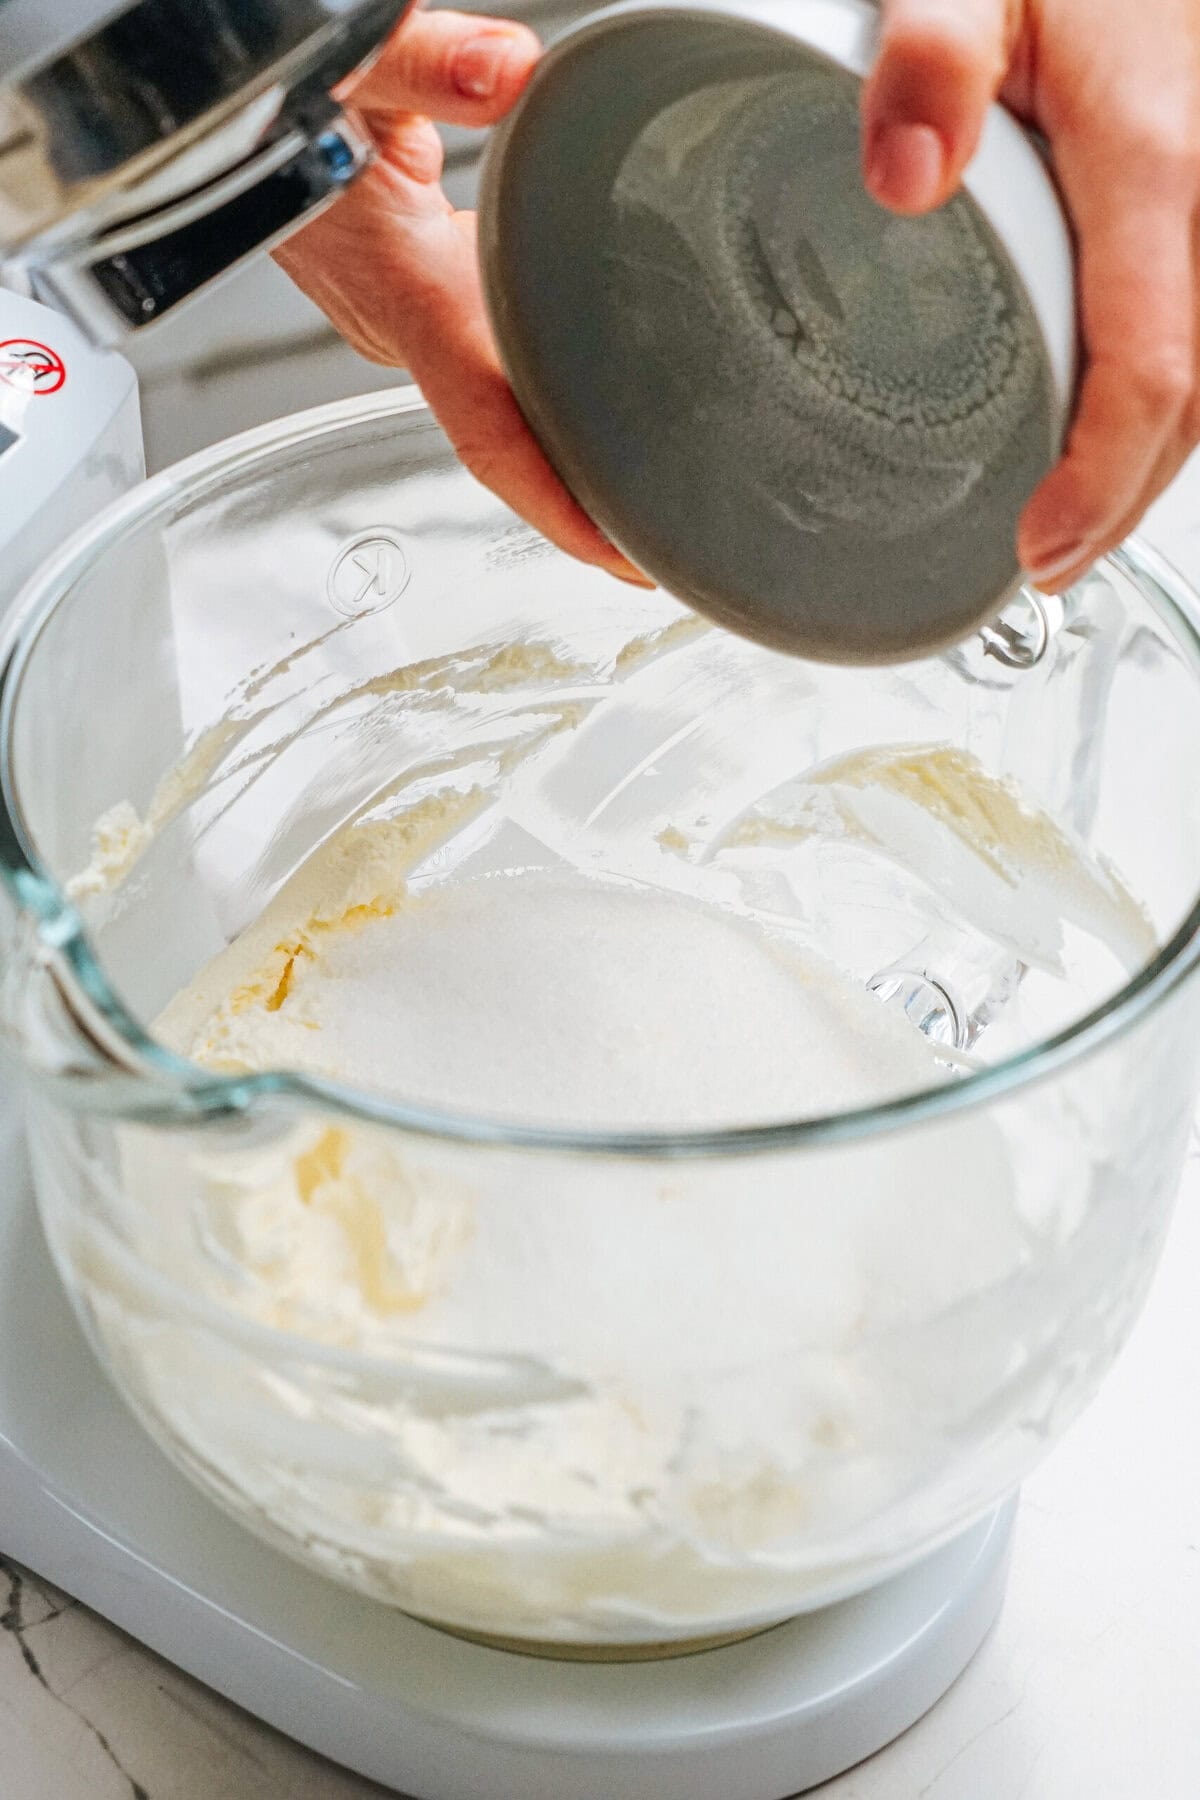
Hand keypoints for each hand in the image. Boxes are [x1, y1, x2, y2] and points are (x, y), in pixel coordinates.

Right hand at [275, 6, 651, 586]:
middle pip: (504, 444)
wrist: (208, 101)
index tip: (620, 556)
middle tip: (663, 549)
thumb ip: (428, 62)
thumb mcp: (355, 62)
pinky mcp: (404, 293)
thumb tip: (505, 72)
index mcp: (404, 284)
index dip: (554, 507)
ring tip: (638, 499)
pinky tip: (581, 397)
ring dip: (557, 461)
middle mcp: (400, 319)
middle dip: (578, 508)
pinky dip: (534, 398)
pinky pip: (482, 368)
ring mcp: (399, 316)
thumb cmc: (273, 89)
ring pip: (493, 411)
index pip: (488, 426)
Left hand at [862, 0, 1199, 589]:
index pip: (1151, 370)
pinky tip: (1112, 424)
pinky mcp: (1197, 204)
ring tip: (1076, 519)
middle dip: (1124, 500)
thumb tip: (901, 178)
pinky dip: (1165, 398)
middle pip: (1195, 399)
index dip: (1102, 482)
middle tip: (1047, 560)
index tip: (1041, 546)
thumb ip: (930, 58)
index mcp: (1151, 160)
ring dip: (1148, 460)